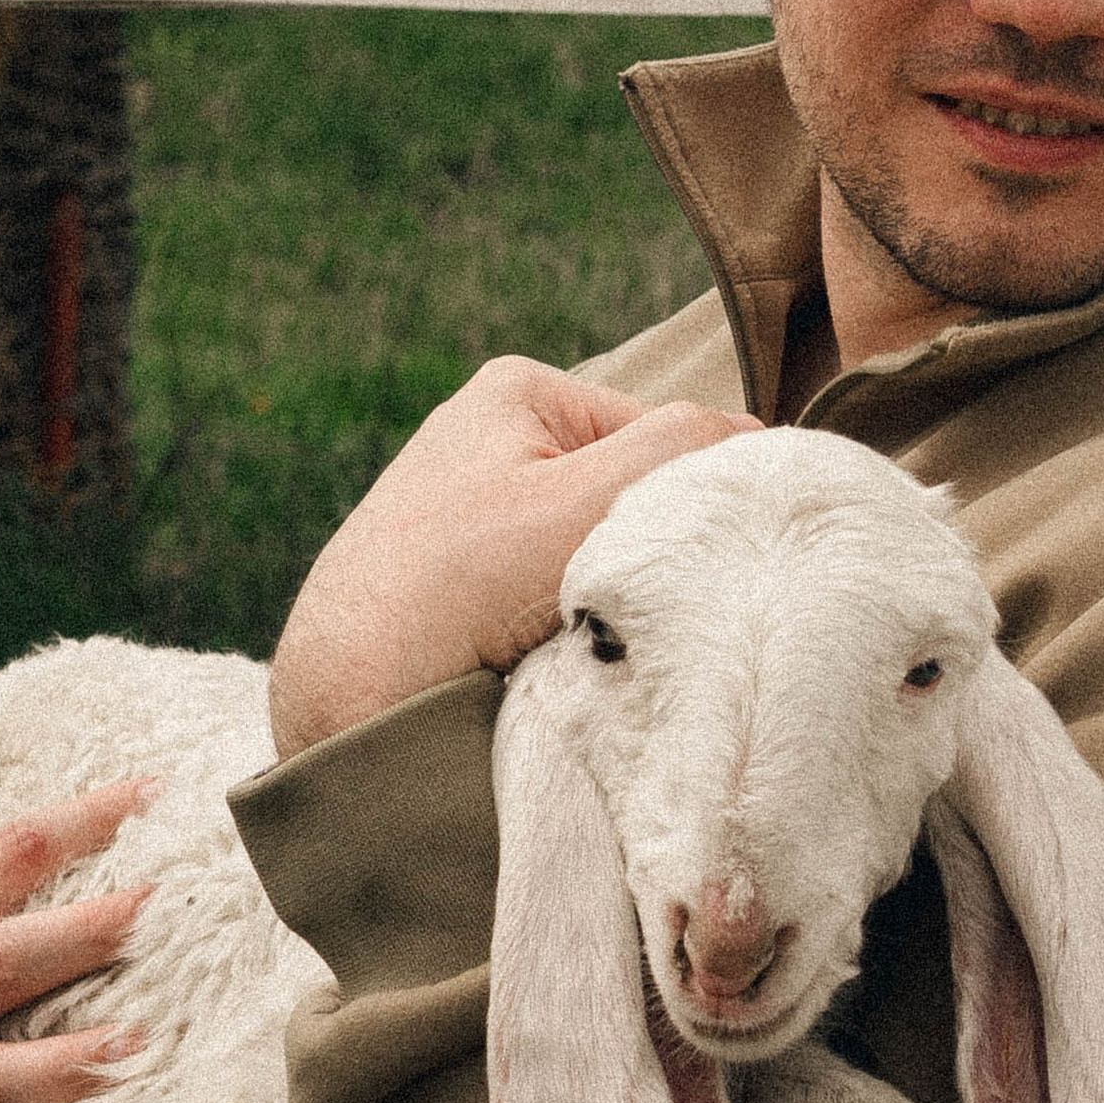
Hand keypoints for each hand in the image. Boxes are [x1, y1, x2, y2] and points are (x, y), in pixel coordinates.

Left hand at [268, 355, 757, 758]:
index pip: (664, 437)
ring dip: (601, 603)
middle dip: (638, 557)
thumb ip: (679, 452)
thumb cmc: (449, 593)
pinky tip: (540, 664)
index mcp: (519, 393)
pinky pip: (547, 603)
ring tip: (575, 643)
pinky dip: (559, 634)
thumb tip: (763, 445)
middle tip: (625, 612)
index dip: (687, 506)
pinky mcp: (456, 589)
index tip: (674, 568)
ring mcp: (470, 518)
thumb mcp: (582, 504)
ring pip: (591, 559)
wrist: (340, 708)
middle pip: (626, 500)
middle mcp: (490, 443)